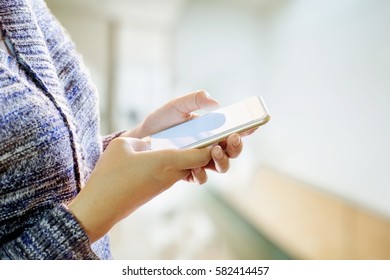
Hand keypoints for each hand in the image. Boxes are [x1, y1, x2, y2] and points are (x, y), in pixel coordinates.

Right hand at [68, 137, 211, 242]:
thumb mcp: (122, 145)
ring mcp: (165, 183)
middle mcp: (171, 174)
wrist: (101, 207)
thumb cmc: (110, 175)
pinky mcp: (158, 188)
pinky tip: (165, 152)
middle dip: (206, 150)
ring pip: (188, 167)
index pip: (202, 155)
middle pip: (199, 162)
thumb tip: (150, 144)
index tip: (217, 134)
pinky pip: (175, 172)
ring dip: (191, 156)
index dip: (212, 145)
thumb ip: (141, 140)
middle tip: (206, 134)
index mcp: (167, 162)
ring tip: (186, 140)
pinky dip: (178, 163)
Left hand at [122, 90, 243, 182]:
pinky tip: (195, 167)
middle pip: (232, 152)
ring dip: (223, 161)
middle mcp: (210, 147)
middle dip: (237, 147)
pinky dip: (201, 174)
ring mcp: (199, 160)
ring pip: (221, 166)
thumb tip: (215, 102)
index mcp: (212, 130)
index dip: (247, 130)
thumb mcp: (177, 105)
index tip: (253, 125)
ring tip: (215, 150)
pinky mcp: (187, 171)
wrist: (141, 138)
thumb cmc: (162, 120)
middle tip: (233, 138)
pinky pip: (200, 177)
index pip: (235, 131)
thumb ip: (195, 99)